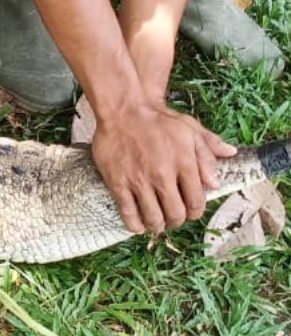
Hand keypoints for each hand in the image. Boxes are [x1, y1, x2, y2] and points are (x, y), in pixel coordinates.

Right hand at [92, 101, 236, 233]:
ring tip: (157, 223)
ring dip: (158, 225)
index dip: (195, 212)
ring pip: (153, 217)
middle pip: (175, 213)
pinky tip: (137, 225)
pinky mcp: (118, 182)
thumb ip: (208, 153)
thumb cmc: (157, 119)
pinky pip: (127, 212)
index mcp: (184, 163)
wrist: (123, 110)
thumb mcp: (190, 129)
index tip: (191, 212)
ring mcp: (139, 180)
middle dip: (177, 220)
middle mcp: (163, 175)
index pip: (196, 201)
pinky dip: (134, 224)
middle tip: (173, 217)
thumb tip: (218, 180)